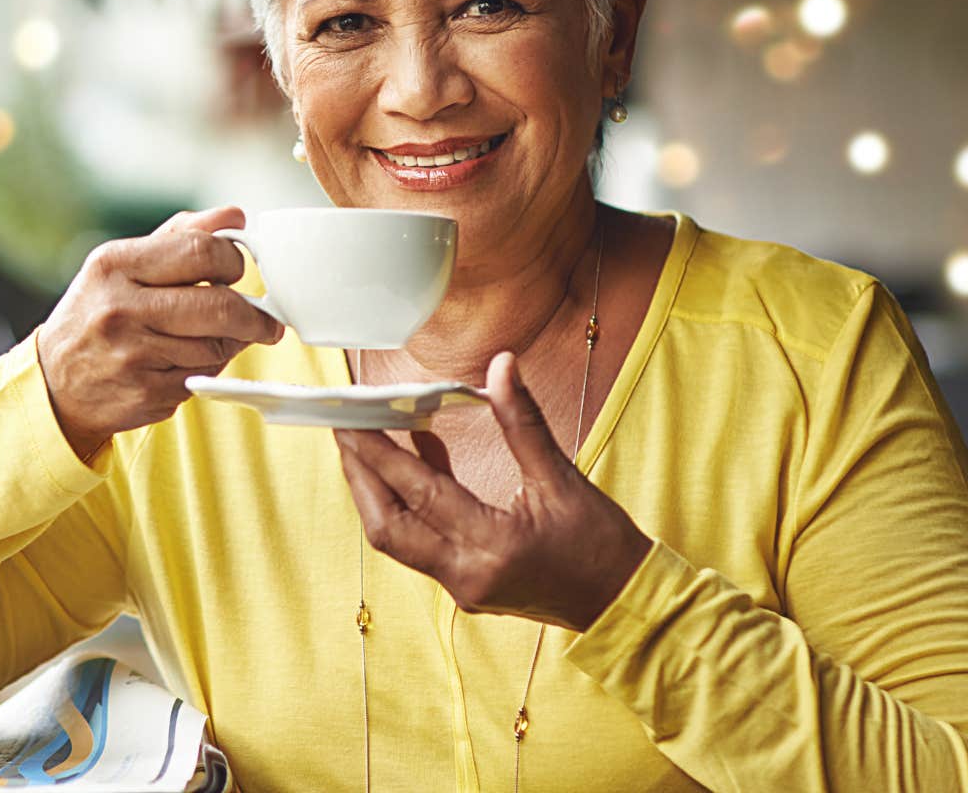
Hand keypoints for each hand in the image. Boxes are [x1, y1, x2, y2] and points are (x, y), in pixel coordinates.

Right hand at [38, 207, 284, 458]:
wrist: (56, 382)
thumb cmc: (98, 312)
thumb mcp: (124, 264)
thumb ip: (181, 236)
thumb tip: (235, 216)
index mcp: (115, 265)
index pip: (202, 251)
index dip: (233, 260)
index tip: (237, 270)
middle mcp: (121, 309)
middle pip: (221, 306)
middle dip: (254, 315)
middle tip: (263, 319)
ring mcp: (134, 356)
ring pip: (219, 346)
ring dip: (230, 343)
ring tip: (211, 337)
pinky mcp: (147, 393)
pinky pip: (204, 376)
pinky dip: (207, 369)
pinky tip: (184, 361)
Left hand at [333, 351, 652, 630]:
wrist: (624, 602)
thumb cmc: (601, 544)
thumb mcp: (563, 478)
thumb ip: (523, 421)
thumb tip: (501, 365)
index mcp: (492, 545)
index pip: (418, 493)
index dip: (378, 453)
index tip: (349, 419)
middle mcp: (466, 573)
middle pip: (387, 527)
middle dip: (360, 476)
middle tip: (343, 428)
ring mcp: (462, 586)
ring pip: (397, 540)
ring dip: (377, 492)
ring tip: (365, 442)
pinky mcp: (465, 587)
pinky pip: (419, 544)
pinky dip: (407, 505)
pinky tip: (413, 462)